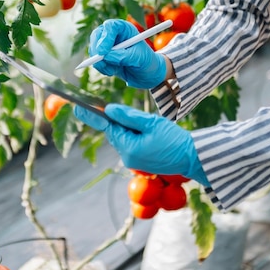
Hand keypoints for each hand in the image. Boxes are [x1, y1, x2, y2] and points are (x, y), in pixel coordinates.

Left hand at [74, 103, 209, 185]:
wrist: (192, 158)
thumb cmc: (174, 139)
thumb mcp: (151, 123)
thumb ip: (129, 116)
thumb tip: (109, 110)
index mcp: (128, 147)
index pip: (106, 127)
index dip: (91, 116)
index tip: (77, 108)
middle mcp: (127, 156)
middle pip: (115, 132)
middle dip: (115, 120)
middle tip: (112, 107)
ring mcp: (133, 161)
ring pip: (123, 138)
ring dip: (126, 127)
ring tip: (143, 122)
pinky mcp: (140, 162)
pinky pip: (131, 144)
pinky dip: (133, 135)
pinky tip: (144, 130)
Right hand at [89, 19, 166, 88]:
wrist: (146, 73)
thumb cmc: (146, 62)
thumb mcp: (139, 59)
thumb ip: (123, 57)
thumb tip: (105, 56)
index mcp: (125, 29)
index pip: (110, 27)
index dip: (105, 38)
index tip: (103, 52)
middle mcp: (113, 34)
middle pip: (97, 35)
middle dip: (96, 49)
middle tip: (99, 62)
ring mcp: (106, 44)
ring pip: (94, 49)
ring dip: (101, 62)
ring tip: (114, 70)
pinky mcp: (102, 56)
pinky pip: (95, 61)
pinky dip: (101, 68)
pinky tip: (112, 71)